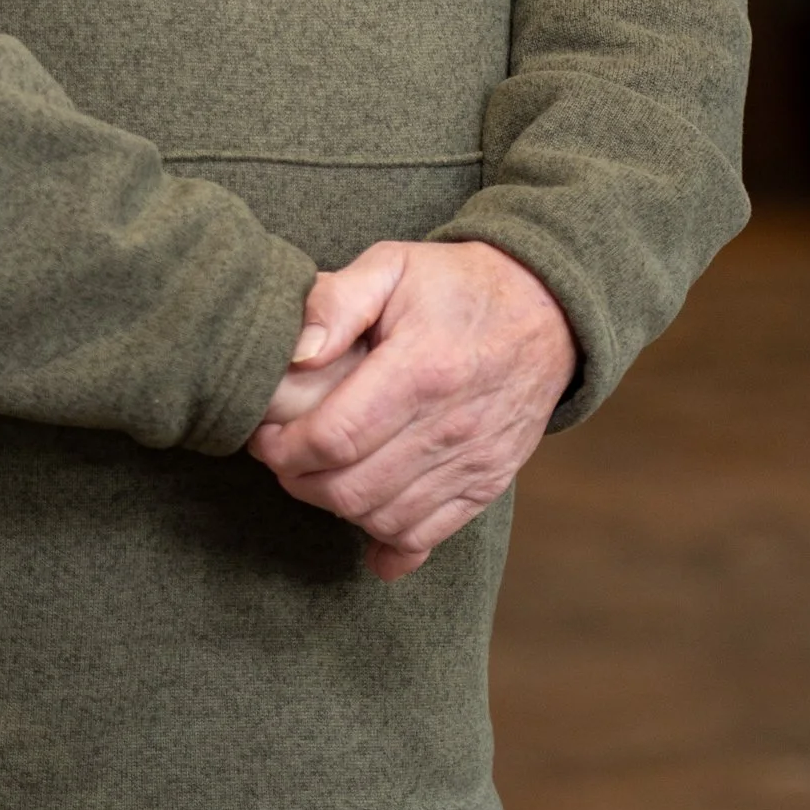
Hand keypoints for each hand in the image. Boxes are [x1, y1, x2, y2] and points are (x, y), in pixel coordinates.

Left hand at [246, 241, 575, 581]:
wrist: (545, 311)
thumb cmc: (455, 285)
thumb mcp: (392, 265)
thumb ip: (336, 302)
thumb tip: (296, 354)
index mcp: (420, 369)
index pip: (335, 437)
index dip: (284, 449)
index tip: (264, 437)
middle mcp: (450, 426)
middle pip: (352, 490)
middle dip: (300, 483)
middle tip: (283, 458)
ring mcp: (473, 461)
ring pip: (385, 521)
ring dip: (337, 509)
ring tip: (318, 476)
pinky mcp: (487, 483)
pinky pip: (428, 536)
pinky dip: (388, 543)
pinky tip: (364, 526)